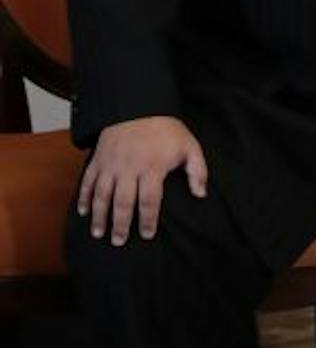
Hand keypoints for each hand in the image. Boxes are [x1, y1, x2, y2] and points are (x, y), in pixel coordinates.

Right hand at [77, 116, 207, 246]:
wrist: (138, 106)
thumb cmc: (167, 129)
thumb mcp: (190, 146)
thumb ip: (197, 171)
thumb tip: (200, 194)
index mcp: (152, 168)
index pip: (149, 201)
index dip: (148, 220)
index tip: (147, 235)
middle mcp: (128, 168)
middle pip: (122, 203)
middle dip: (120, 224)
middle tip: (119, 241)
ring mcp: (110, 164)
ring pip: (101, 195)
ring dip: (99, 216)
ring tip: (99, 233)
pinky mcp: (98, 159)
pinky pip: (87, 181)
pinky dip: (83, 197)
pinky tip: (83, 211)